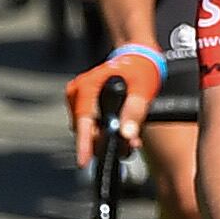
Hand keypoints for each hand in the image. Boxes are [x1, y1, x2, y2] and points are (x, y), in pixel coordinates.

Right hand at [63, 43, 162, 163]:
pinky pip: (90, 123)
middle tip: (128, 148)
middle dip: (104, 142)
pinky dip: (104, 130)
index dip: (84, 143)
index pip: (83, 120)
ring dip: (106, 137)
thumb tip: (127, 135)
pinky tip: (122, 131)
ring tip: (129, 140)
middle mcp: (77, 92)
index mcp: (87, 86)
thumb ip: (135, 112)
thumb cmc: (139, 69)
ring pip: (88, 128)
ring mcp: (77, 97)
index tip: (83, 161)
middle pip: (85, 129)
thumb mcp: (142, 89)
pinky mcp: (82, 103)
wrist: (137, 57)